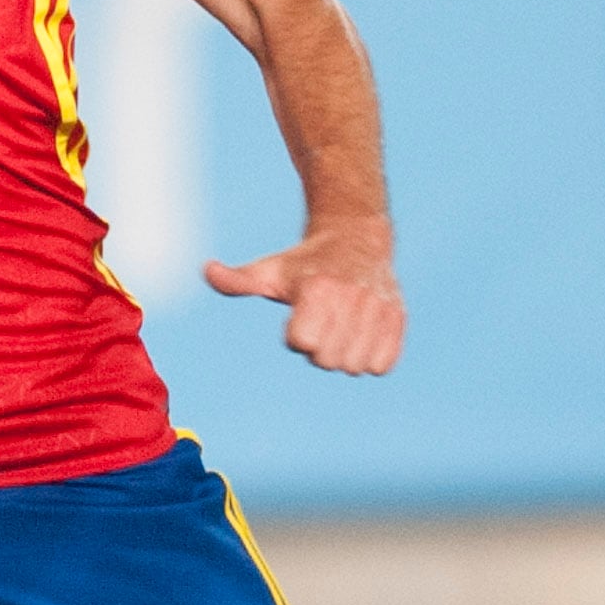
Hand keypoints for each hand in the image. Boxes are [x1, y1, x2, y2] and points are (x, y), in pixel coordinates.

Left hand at [204, 219, 400, 376]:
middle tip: (322, 323)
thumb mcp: (268, 269)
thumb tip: (207, 270)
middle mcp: (351, 297)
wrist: (356, 238)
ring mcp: (378, 307)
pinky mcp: (398, 318)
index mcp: (317, 288)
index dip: (296, 336)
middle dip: (319, 349)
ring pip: (354, 366)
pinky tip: (363, 334)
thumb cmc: (304, 262)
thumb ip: (237, 280)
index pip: (301, 343)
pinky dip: (371, 358)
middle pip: (326, 360)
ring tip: (342, 328)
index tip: (300, 316)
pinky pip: (382, 365)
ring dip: (344, 356)